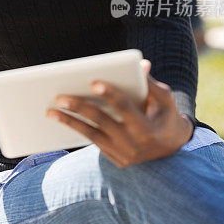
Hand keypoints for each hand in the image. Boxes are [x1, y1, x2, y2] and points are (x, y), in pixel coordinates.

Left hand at [47, 59, 193, 167]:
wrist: (173, 152)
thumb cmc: (167, 118)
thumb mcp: (166, 101)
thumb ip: (152, 84)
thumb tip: (141, 64)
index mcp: (146, 127)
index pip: (125, 108)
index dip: (111, 95)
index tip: (94, 82)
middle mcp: (133, 144)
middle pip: (102, 122)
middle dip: (79, 108)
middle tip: (59, 97)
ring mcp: (122, 154)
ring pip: (91, 135)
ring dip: (69, 122)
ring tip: (50, 111)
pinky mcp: (114, 159)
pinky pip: (92, 142)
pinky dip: (77, 130)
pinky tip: (62, 119)